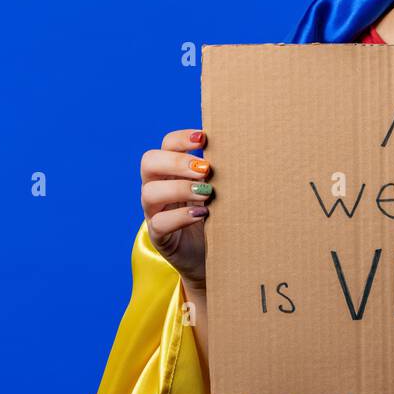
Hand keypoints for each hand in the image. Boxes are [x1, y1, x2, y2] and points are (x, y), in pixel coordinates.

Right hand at [141, 128, 212, 287]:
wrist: (213, 255)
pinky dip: (181, 216)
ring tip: (207, 192)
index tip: (204, 138)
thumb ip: (220, 172)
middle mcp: (157, 187)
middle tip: (205, 169)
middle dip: (177, 161)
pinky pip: (159, 223)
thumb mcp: (218, 189)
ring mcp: (154, 212)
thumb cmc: (217, 214)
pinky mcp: (159, 236)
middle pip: (149, 162)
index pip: (166, 145)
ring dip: (180, 188)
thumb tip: (243, 148)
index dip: (181, 138)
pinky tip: (202, 214)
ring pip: (149, 192)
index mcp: (171, 171)